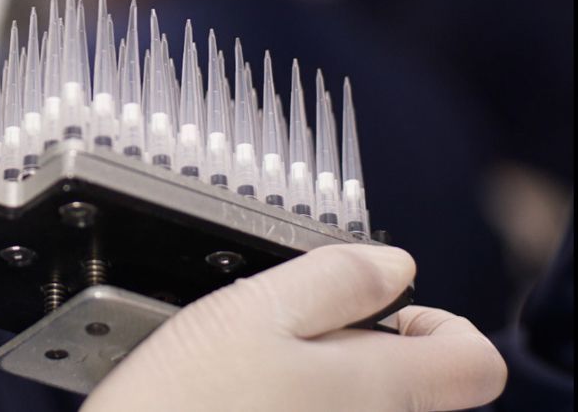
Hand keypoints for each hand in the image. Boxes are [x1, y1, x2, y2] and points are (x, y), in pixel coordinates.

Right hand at [82, 244, 506, 411]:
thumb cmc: (184, 403)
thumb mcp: (255, 308)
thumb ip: (338, 279)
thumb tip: (395, 267)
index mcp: (380, 389)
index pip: (478, 363)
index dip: (440, 324)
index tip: (386, 311)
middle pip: (421, 389)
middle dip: (369, 352)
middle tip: (294, 340)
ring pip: (368, 408)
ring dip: (329, 385)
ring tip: (259, 376)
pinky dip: (298, 408)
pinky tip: (246, 404)